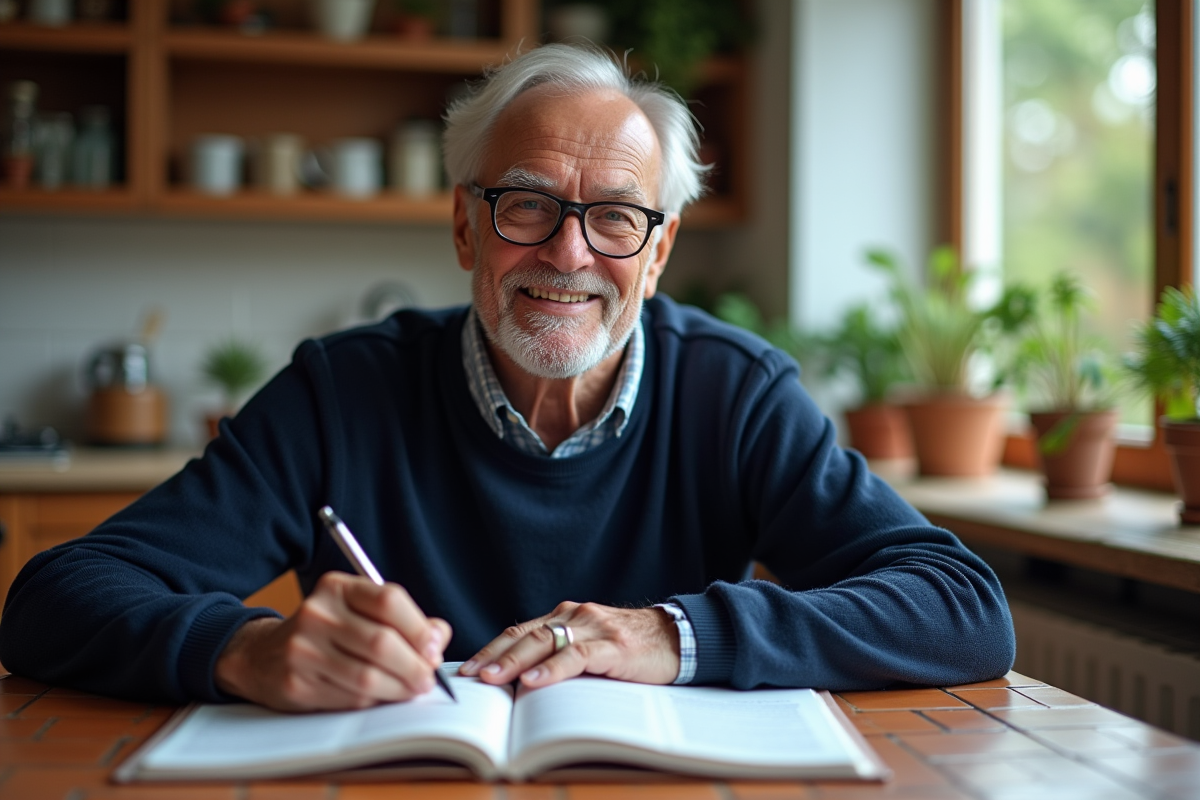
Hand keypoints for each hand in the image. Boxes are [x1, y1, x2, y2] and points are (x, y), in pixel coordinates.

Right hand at [214, 571, 451, 710]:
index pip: (389, 600)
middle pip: (382, 642)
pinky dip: (372, 702)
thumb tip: (438, 636)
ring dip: (399, 690)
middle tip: (427, 679)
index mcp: (337, 588)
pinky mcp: (296, 683)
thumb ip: (403, 620)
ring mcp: (302, 649)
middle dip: (414, 667)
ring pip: (368, 676)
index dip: (419, 628)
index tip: (433, 648)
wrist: (262, 655)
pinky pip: (349, 698)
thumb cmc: (326, 633)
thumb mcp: (359, 612)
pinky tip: (378, 698)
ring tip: (411, 691)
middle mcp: (317, 613)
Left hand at [459, 601, 679, 688]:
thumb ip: (561, 655)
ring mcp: (594, 629)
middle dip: (494, 656)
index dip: (492, 649)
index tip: (467, 669)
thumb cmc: (631, 649)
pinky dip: (554, 669)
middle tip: (470, 676)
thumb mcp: (590, 647)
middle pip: (526, 635)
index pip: (520, 631)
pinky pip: (577, 655)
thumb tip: (520, 684)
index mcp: (566, 617)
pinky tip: (536, 681)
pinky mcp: (613, 646)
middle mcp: (576, 617)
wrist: (678, 638)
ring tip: (493, 679)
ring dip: (515, 662)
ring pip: (546, 641)